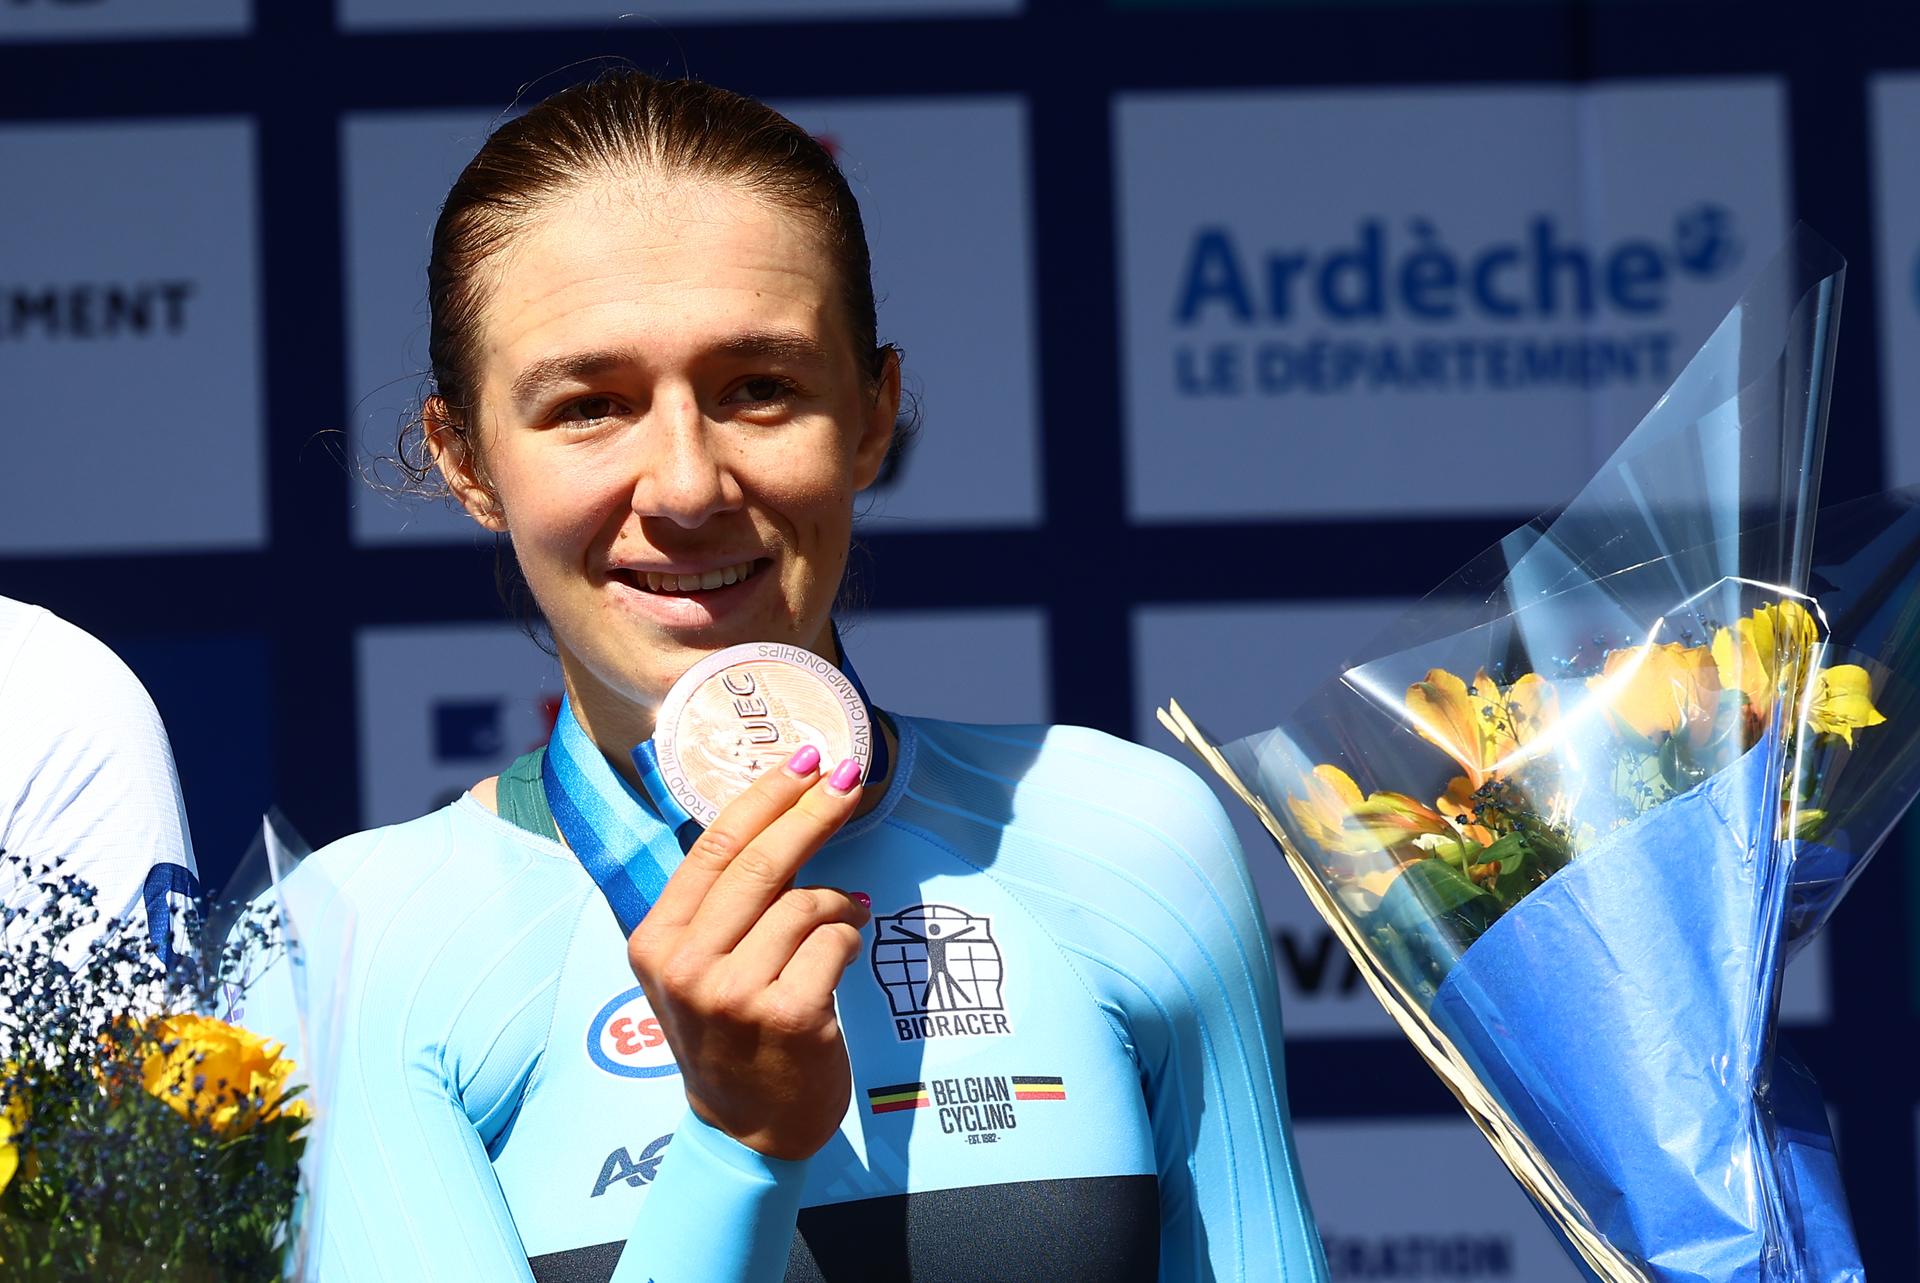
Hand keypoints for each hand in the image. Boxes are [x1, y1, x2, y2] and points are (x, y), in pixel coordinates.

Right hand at [625, 746, 869, 1160]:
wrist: (746, 1127)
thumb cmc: (730, 1032)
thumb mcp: (699, 965)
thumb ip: (722, 904)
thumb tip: (784, 817)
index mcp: (655, 940)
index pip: (712, 848)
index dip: (764, 796)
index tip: (803, 759)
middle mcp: (685, 965)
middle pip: (761, 863)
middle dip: (813, 811)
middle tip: (849, 778)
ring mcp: (733, 994)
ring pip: (806, 904)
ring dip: (839, 903)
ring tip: (846, 918)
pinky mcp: (786, 1016)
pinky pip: (835, 942)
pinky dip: (850, 938)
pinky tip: (845, 952)